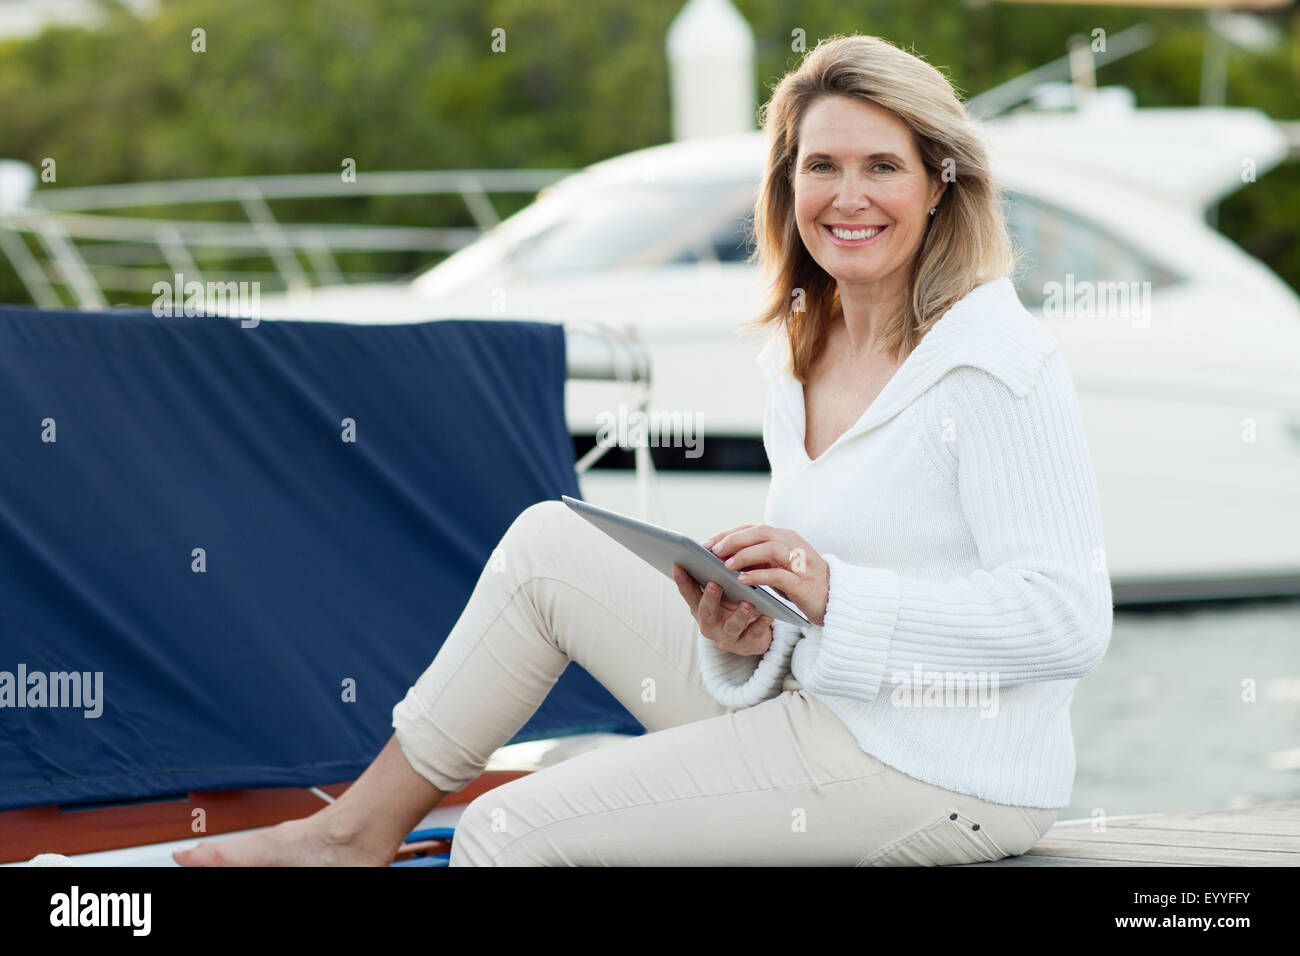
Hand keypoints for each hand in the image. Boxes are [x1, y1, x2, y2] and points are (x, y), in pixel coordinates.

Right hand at [672, 564, 773, 656]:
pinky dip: (761, 623)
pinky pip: (755, 633)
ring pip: (732, 626)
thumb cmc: (733, 606)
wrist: (750, 637)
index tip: (678, 565)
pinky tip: (768, 613)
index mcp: (700, 608)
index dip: (682, 581)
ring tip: (747, 603)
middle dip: (710, 598)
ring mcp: (728, 636)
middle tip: (714, 583)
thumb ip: (716, 574)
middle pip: (707, 612)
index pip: (688, 593)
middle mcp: (710, 624)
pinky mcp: (748, 643)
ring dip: (739, 614)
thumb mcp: (722, 592)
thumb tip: (714, 547)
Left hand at [707, 524, 828, 626]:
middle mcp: (794, 545)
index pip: (754, 529)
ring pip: (770, 549)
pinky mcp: (803, 583)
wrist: (833, 600)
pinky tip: (741, 581)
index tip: (707, 544)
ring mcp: (800, 563)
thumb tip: (723, 556)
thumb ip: (757, 558)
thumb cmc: (800, 582)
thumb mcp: (777, 566)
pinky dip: (758, 576)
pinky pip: (778, 575)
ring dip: (745, 556)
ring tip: (726, 566)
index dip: (729, 534)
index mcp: (786, 537)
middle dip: (734, 541)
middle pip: (761, 533)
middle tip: (713, 552)